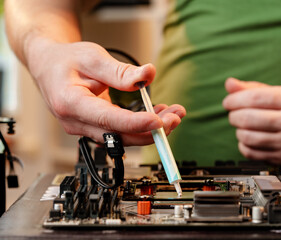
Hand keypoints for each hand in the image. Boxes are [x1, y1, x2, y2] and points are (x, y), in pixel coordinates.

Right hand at [26, 39, 185, 144]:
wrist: (49, 67)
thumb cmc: (65, 60)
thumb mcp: (92, 57)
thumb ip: (120, 71)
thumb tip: (148, 75)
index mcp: (71, 103)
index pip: (108, 120)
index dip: (135, 124)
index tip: (159, 122)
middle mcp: (76, 122)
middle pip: (119, 135)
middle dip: (151, 130)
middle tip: (175, 118)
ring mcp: (84, 128)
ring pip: (122, 137)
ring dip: (150, 129)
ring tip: (173, 114)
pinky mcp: (94, 128)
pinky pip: (120, 132)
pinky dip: (141, 126)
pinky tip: (158, 115)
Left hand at [223, 78, 280, 165]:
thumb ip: (254, 88)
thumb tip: (230, 83)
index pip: (254, 98)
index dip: (234, 100)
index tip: (228, 102)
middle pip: (246, 118)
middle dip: (233, 115)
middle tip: (234, 113)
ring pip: (245, 136)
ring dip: (238, 129)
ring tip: (243, 125)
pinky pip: (249, 152)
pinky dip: (243, 144)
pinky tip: (249, 137)